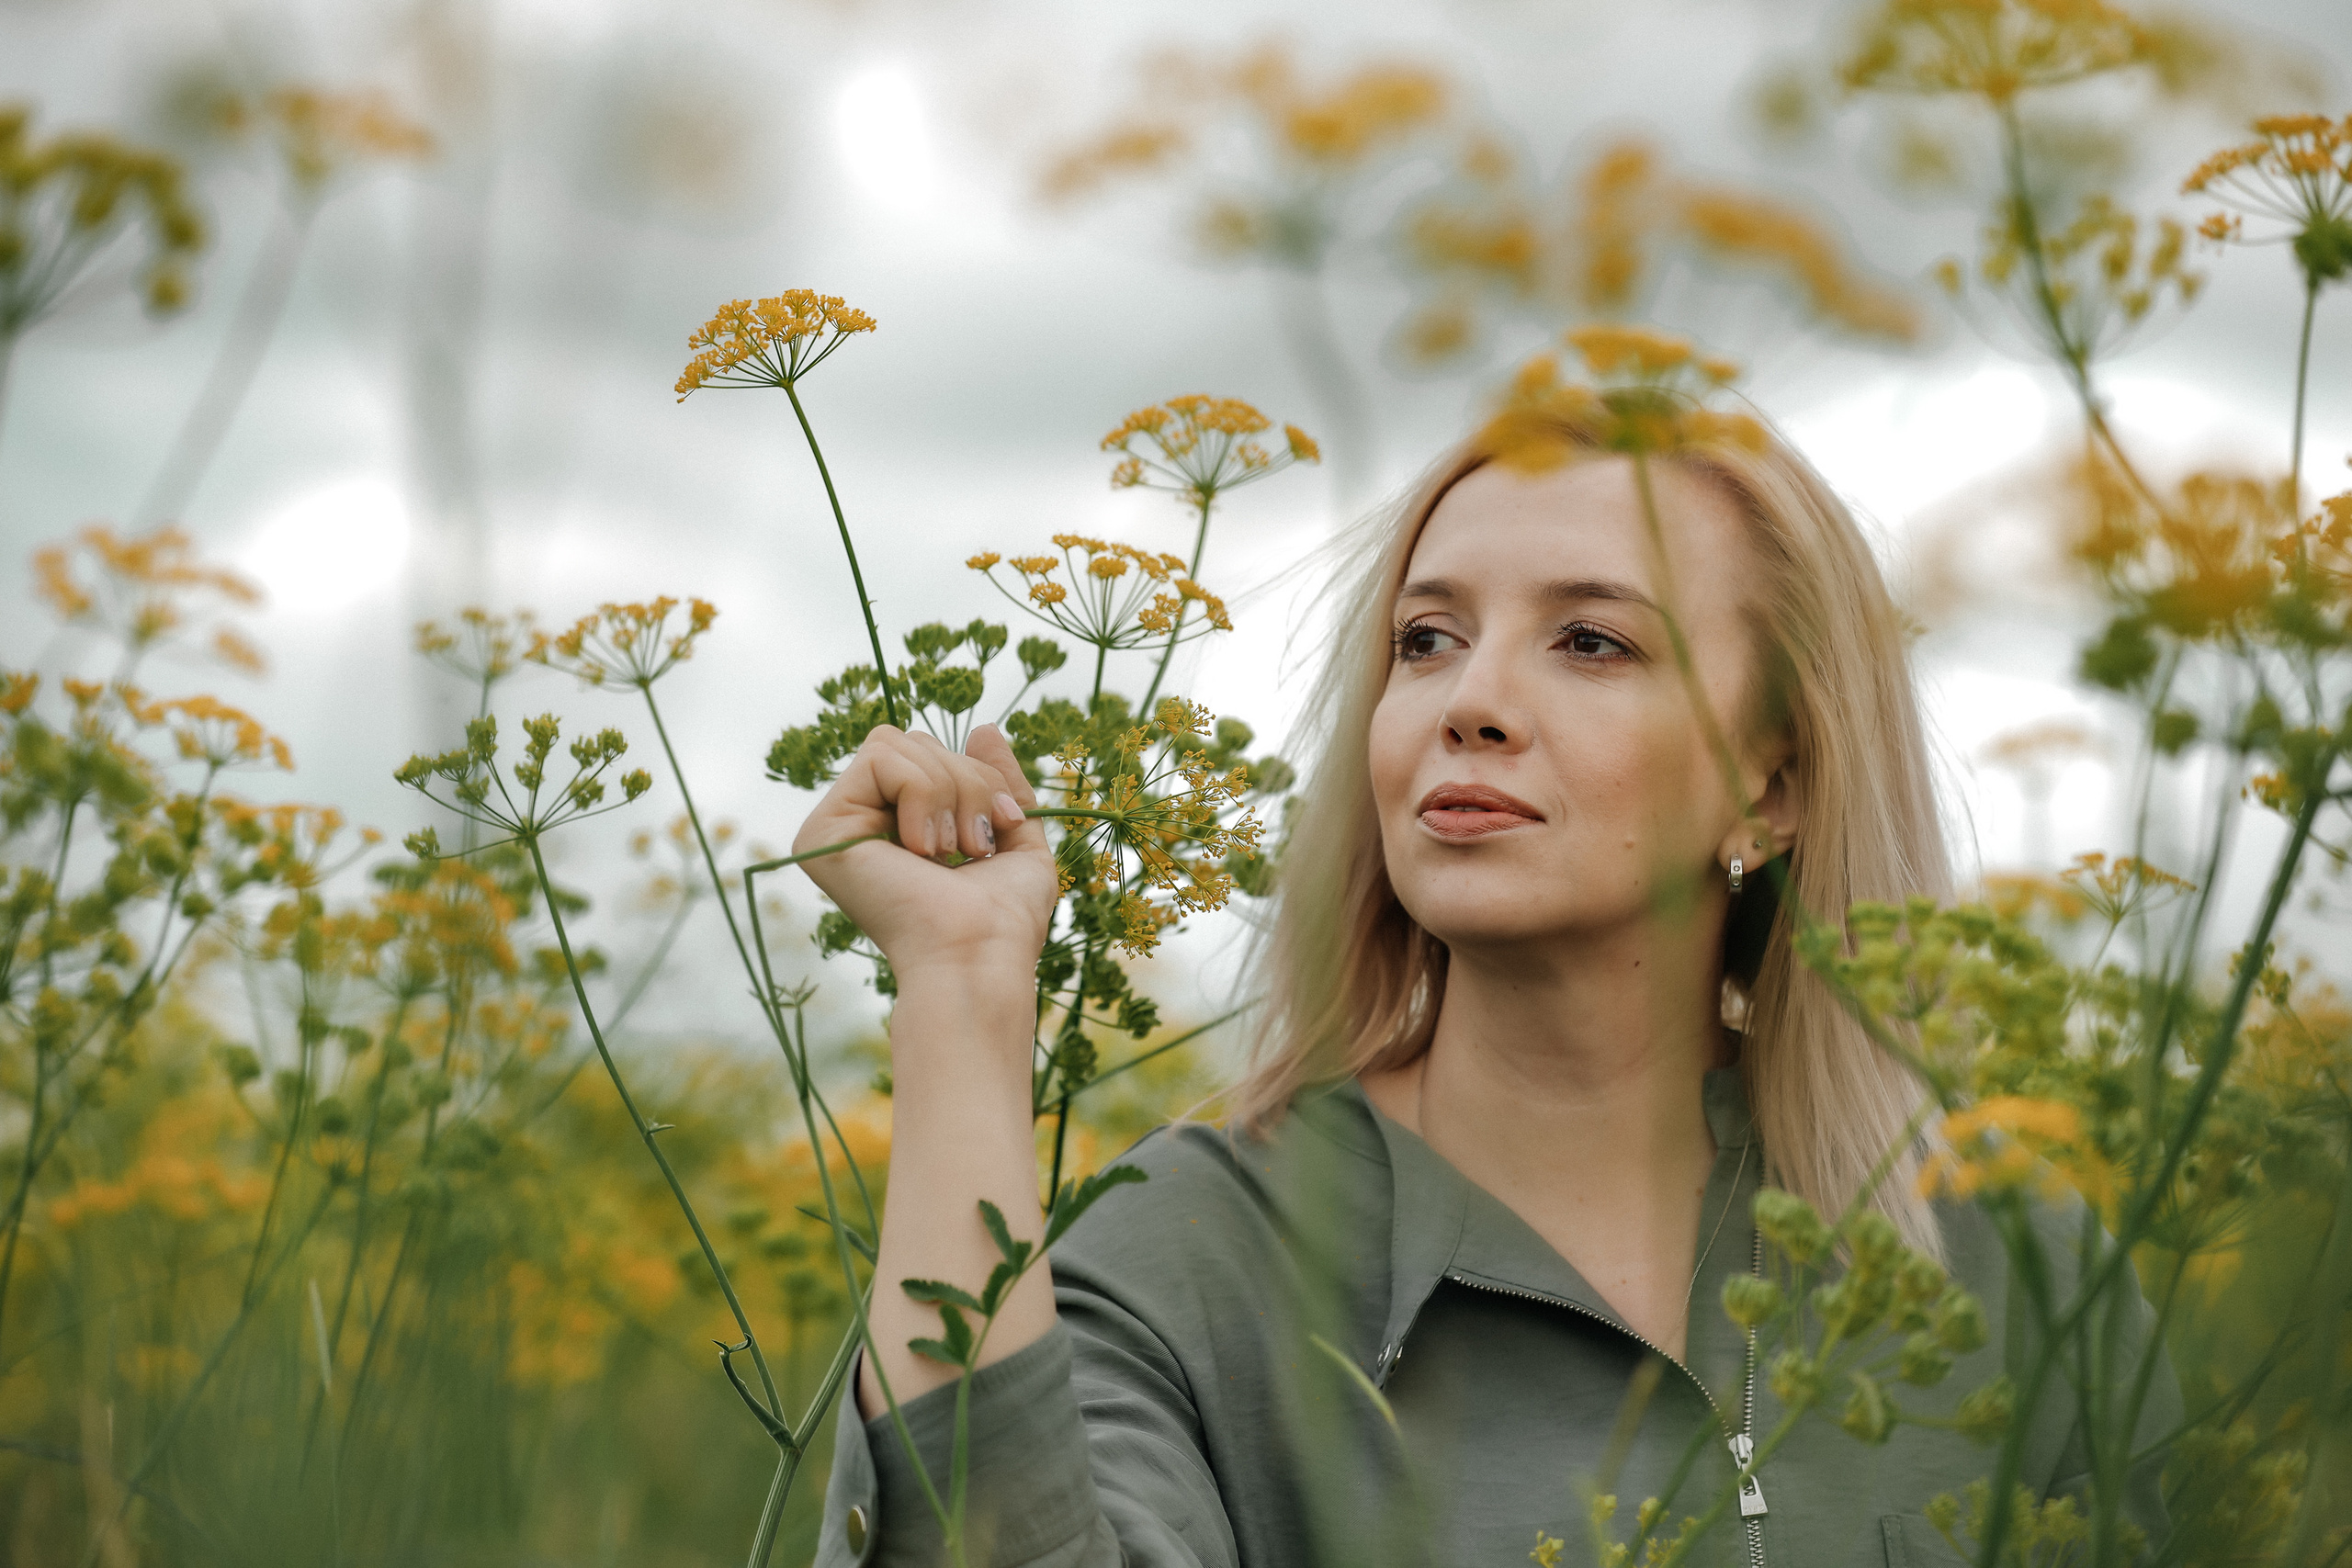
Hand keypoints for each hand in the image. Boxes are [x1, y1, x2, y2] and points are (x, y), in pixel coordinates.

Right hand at [792, 724, 1056, 980]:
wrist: (980, 955)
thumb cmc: (1004, 917)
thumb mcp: (1016, 835)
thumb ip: (998, 782)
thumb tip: (983, 727)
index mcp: (898, 826)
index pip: (930, 754)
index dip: (975, 777)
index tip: (999, 830)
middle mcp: (860, 824)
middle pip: (915, 741)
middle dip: (966, 782)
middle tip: (973, 847)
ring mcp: (836, 827)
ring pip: (898, 743)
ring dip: (948, 792)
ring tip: (951, 853)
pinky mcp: (821, 831)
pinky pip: (881, 756)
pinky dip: (921, 795)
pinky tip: (922, 852)